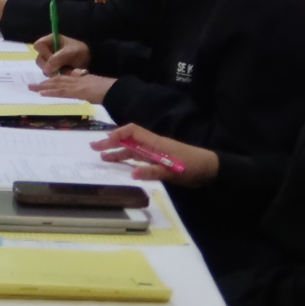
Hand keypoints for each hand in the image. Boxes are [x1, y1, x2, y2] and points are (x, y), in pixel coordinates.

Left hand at [31, 70, 112, 103]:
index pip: (65, 79)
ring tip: (32, 88)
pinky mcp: (78, 91)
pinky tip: (42, 93)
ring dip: (43, 86)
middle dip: (45, 83)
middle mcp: (78, 80)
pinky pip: (62, 91)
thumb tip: (88, 94)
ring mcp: (77, 85)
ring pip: (57, 84)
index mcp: (82, 79)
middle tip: (32, 85)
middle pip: (58, 80)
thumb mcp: (98, 89)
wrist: (118, 89)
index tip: (44, 83)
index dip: (53, 80)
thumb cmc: (112, 91)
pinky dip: (51, 92)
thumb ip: (91, 91)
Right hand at [33, 35, 90, 74]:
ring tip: (66, 72)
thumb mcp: (69, 52)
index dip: (44, 53)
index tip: (52, 58)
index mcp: (50, 41)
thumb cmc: (80, 52)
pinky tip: (65, 74)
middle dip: (49, 66)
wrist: (91, 61)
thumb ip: (57, 59)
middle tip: (59, 69)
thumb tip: (46, 69)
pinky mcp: (54, 68)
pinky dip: (57, 76)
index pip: (38, 45)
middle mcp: (48, 50)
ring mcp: (50, 60)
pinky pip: (49, 74)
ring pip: (44, 68)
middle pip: (39, 58)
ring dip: (54, 72)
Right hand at [90, 125, 217, 187]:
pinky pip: (140, 159)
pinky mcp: (159, 162)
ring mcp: (155, 154)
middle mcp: (152, 145)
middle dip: (111, 142)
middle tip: (94, 148)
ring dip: (118, 153)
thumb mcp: (174, 170)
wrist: (210, 170)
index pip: (131, 132)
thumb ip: (153, 171)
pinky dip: (129, 162)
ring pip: (132, 150)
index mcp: (154, 142)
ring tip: (103, 157)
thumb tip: (132, 174)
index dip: (116, 134)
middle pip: (128, 140)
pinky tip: (122, 167)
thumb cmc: (192, 166)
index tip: (104, 142)